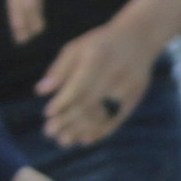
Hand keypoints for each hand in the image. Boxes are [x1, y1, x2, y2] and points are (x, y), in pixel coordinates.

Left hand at [38, 11, 167, 149]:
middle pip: (90, 103)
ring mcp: (128, 87)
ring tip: (64, 141)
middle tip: (50, 132)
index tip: (48, 114)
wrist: (138, 39)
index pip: (79, 85)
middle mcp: (115, 73)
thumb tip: (41, 91)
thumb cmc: (99, 45)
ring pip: (102, 115)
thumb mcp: (77, 48)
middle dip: (68, 120)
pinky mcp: (135, 97)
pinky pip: (117, 119)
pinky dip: (101, 131)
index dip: (63, 101)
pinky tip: (85, 139)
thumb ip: (59, 69)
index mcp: (98, 57)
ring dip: (81, 130)